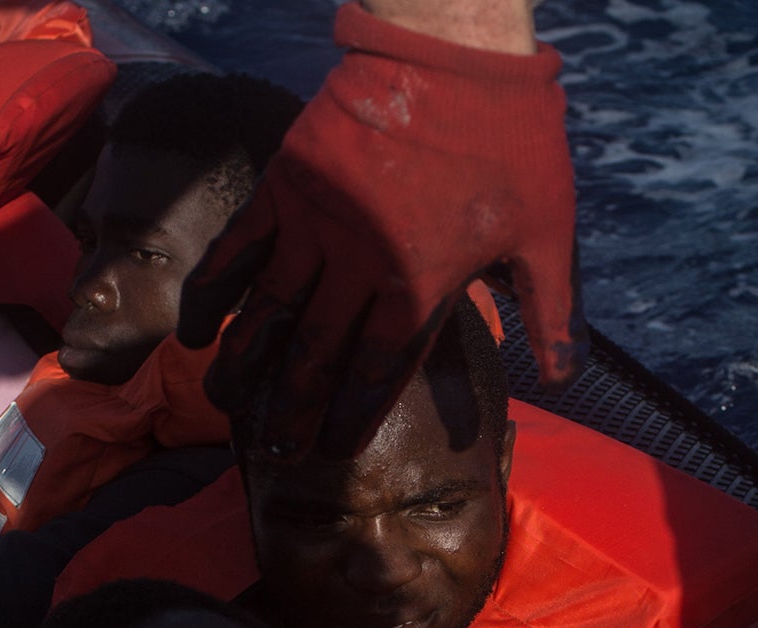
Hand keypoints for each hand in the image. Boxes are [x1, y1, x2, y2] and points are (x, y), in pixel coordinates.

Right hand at [178, 1, 581, 459]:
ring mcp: (315, 222)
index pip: (377, 370)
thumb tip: (560, 380)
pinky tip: (197, 333)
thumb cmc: (512, 137)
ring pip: (269, 312)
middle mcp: (360, 262)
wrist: (453, 46)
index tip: (330, 451)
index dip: (350, 416)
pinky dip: (215, 293)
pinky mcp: (285, 182)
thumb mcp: (548, 230)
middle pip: (316, 354)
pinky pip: (237, 249)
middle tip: (278, 451)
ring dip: (245, 366)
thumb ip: (550, 310)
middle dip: (294, 409)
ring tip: (228, 408)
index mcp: (423, 282)